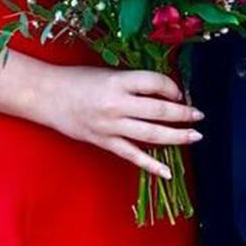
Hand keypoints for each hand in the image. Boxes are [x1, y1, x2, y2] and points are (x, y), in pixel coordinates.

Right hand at [43, 66, 203, 178]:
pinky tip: (168, 171)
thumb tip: (163, 92)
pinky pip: (132, 156)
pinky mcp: (104, 142)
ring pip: (151, 134)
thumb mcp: (107, 73)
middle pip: (159, 110)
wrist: (46, 96)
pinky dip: (151, 165)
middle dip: (183, 114)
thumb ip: (133, 83)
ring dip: (177, 136)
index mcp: (117, 81)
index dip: (172, 87)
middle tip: (199, 115)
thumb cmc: (77, 80)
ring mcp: (111, 126)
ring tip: (194, 136)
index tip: (179, 91)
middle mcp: (116, 104)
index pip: (155, 83)